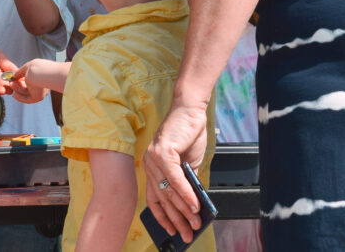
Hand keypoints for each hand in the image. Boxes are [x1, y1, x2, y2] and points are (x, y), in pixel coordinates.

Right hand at [8, 61, 49, 103]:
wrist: (39, 70)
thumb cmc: (35, 66)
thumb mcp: (26, 67)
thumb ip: (20, 72)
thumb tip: (14, 76)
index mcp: (42, 78)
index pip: (32, 82)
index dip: (22, 81)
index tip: (16, 79)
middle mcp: (43, 86)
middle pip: (29, 88)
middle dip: (19, 86)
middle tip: (11, 83)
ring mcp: (41, 92)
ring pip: (27, 93)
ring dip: (18, 90)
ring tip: (11, 85)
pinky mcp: (38, 97)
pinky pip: (28, 99)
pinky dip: (20, 98)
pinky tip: (14, 95)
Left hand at [143, 103, 209, 243]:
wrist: (190, 111)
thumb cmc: (188, 135)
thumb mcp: (188, 164)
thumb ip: (187, 182)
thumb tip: (193, 206)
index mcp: (152, 167)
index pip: (154, 198)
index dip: (163, 217)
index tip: (172, 231)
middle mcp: (149, 164)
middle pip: (162, 198)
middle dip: (176, 219)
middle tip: (188, 234)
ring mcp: (153, 158)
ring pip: (168, 191)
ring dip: (184, 210)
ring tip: (195, 223)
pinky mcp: (163, 152)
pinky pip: (175, 179)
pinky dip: (185, 194)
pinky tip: (194, 206)